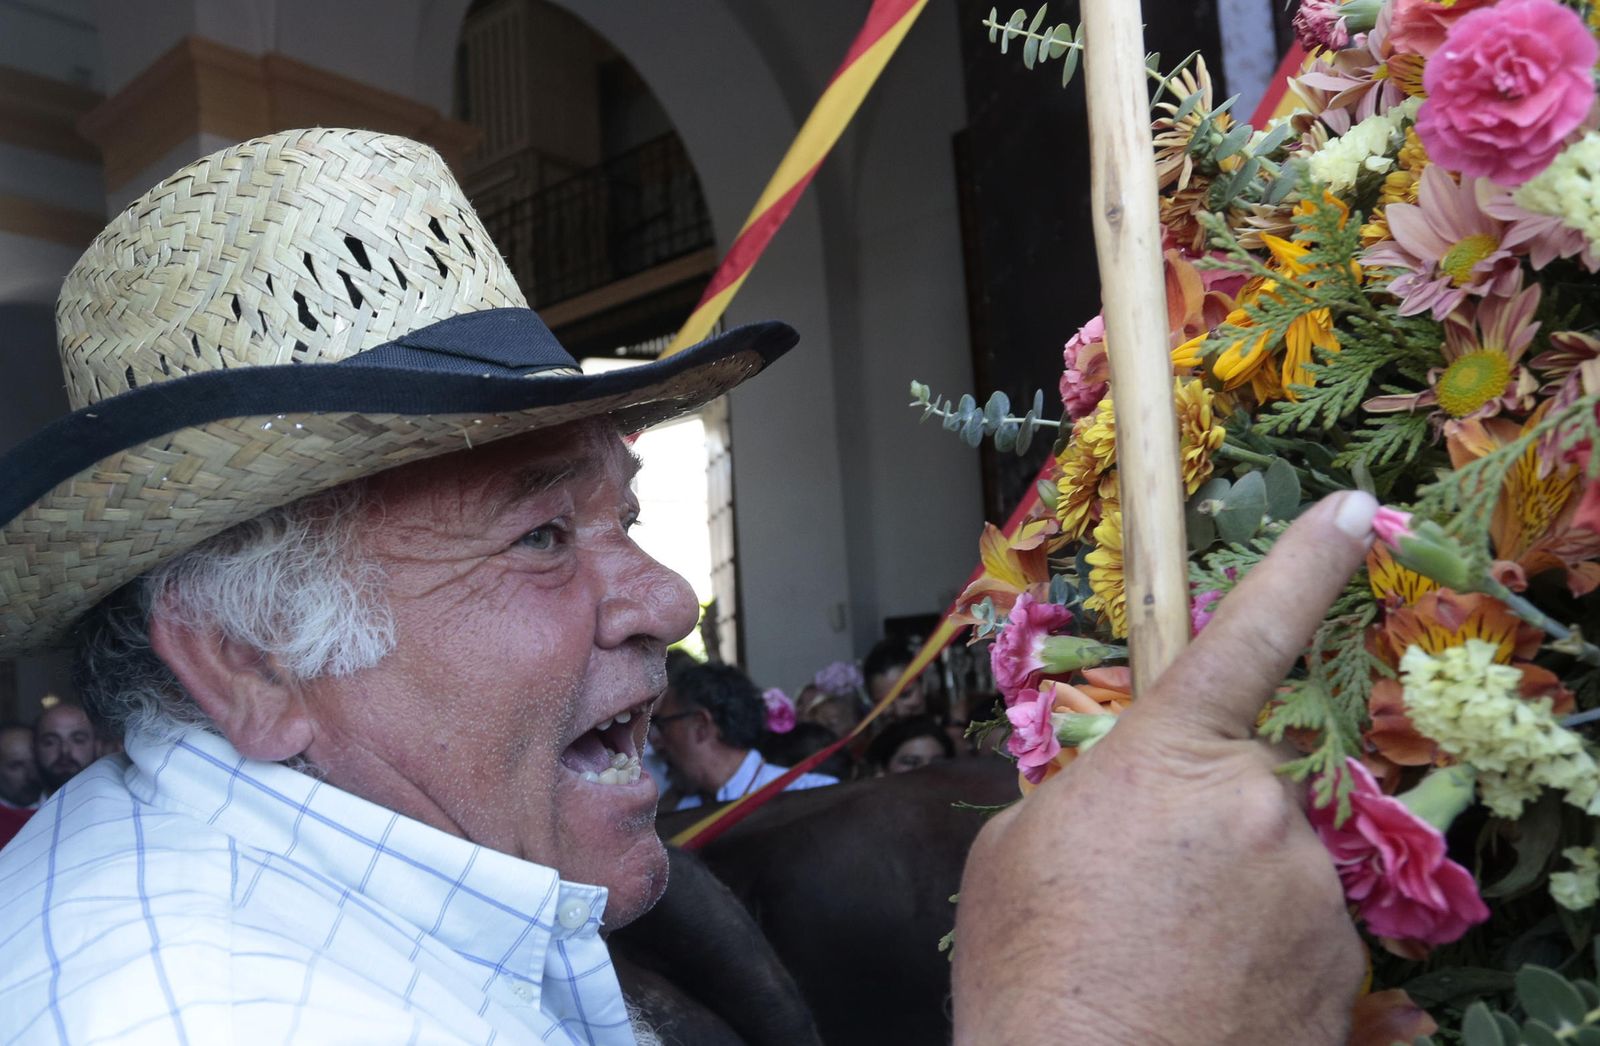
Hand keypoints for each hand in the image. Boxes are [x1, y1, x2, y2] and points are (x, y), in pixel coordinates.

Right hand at [952, 491, 1377, 1044]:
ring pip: (1276, 869)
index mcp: (1169, 760)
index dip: (1300, 565)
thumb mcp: (1014, 854)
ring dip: (1231, 900)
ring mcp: (1314, 897)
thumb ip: (1083, 797)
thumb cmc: (1030, 972)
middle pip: (1246, 788)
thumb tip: (1118, 806)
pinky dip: (1261, 964)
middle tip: (1139, 897)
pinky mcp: (1347, 976)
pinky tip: (1203, 1000)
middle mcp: (1261, 811)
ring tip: (1161, 961)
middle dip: (1204, 825)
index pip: (1244, 634)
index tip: (1346, 511)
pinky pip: (1302, 941)